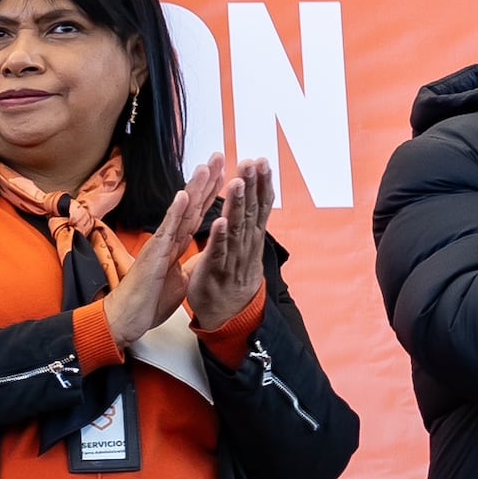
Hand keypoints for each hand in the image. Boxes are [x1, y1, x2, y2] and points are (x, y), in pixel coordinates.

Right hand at [100, 154, 224, 349]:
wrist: (126, 320)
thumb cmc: (147, 303)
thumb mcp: (177, 282)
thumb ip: (187, 266)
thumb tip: (200, 260)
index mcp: (174, 245)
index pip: (196, 214)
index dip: (209, 194)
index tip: (222, 173)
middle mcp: (166, 239)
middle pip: (190, 205)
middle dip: (206, 181)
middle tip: (218, 156)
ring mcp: (158, 245)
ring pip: (179, 212)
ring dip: (193, 188)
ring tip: (206, 166)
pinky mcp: (152, 256)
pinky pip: (165, 231)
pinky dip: (174, 213)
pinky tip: (183, 195)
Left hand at [184, 156, 276, 333]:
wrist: (229, 317)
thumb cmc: (233, 279)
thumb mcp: (244, 249)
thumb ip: (247, 227)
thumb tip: (253, 204)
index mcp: (251, 239)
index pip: (259, 206)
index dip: (261, 184)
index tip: (262, 161)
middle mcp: (246, 246)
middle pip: (250, 212)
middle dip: (252, 186)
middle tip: (252, 161)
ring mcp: (232, 260)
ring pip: (236, 229)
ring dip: (237, 204)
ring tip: (237, 182)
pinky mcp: (215, 273)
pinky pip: (218, 253)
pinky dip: (219, 237)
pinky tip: (220, 220)